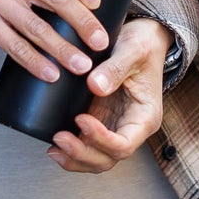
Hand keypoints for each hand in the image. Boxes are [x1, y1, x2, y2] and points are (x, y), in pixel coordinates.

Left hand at [47, 19, 170, 173]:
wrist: (141, 39)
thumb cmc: (143, 45)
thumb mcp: (134, 50)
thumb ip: (116, 68)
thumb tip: (95, 86)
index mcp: (145, 117)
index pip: (124, 144)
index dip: (101, 138)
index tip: (81, 119)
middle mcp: (130, 128)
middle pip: (108, 158)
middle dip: (83, 153)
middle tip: (59, 137)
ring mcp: (114, 127)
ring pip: (96, 158)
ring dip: (74, 158)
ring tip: (54, 147)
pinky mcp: (100, 122)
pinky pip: (87, 146)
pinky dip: (71, 151)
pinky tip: (54, 145)